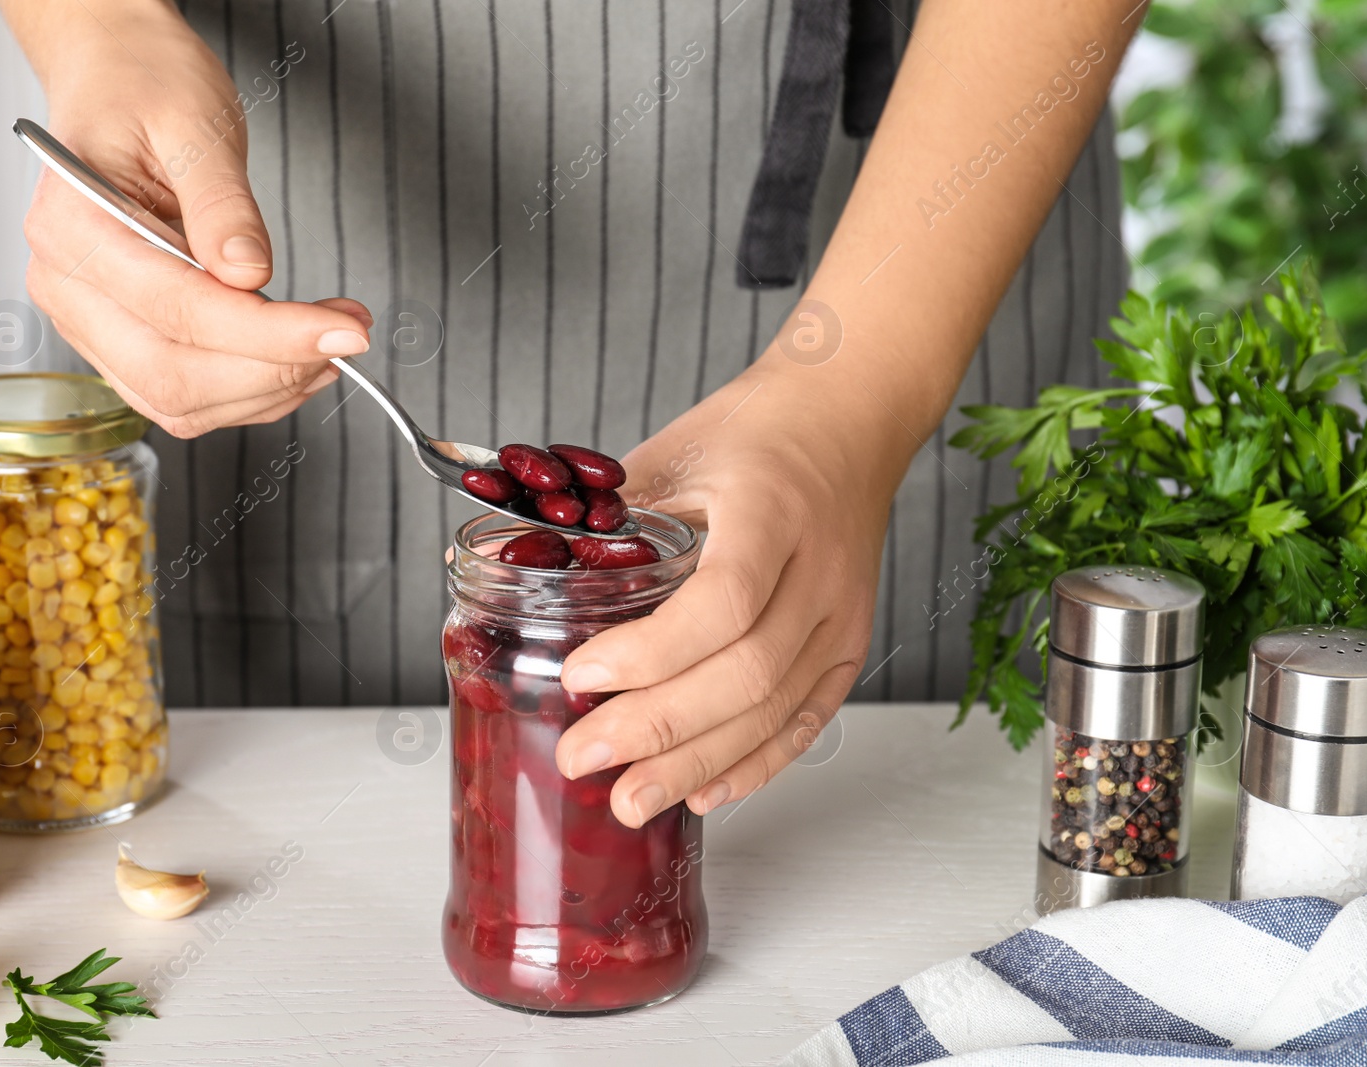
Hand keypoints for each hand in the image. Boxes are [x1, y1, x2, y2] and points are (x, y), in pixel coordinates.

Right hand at [14, 3, 369, 436]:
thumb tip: (248, 273)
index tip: (341, 331)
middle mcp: (65, 284)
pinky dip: (245, 392)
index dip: (271, 334)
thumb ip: (223, 204)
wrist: (118, 78)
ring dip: (267, 389)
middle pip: (174, 374)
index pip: (181, 309)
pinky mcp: (115, 340)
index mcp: (72, 225)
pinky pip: (178, 395)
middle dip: (274, 370)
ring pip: (177, 401)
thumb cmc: (146, 87)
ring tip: (327, 345)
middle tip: (347, 338)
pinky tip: (291, 359)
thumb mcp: (195, 122)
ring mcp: (84, 320)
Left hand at [553, 361, 894, 828]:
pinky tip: (704, 794)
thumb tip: (518, 568)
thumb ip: (612, 520)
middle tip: (582, 758)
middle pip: (746, 671)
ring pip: (775, 708)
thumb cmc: (756, 431)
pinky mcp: (848, 643)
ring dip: (698, 764)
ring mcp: (841, 614)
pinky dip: (755, 765)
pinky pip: (806, 720)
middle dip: (657, 728)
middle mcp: (819, 570)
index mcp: (772, 509)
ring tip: (630, 799)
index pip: (723, 600)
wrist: (848, 419)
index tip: (579, 675)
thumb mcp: (674, 452)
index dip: (649, 652)